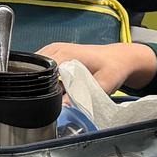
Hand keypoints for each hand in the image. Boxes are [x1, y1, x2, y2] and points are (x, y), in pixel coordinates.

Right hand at [36, 42, 156, 93]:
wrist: (119, 58)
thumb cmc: (113, 68)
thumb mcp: (103, 85)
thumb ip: (84, 97)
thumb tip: (63, 108)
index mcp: (65, 54)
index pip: (40, 70)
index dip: (41, 87)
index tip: (49, 99)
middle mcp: (57, 49)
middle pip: (36, 70)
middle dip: (41, 86)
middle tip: (55, 97)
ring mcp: (54, 49)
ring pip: (38, 69)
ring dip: (43, 82)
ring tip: (59, 90)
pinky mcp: (56, 53)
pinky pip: (43, 67)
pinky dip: (47, 77)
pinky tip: (59, 85)